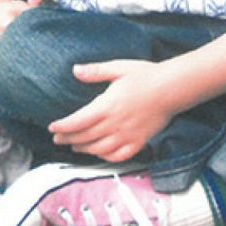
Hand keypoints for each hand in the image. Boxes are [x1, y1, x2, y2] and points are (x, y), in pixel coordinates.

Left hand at [48, 60, 173, 162]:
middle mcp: (115, 124)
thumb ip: (96, 71)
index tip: (52, 128)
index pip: (78, 121)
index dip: (63, 127)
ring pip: (99, 149)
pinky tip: (99, 152)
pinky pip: (118, 156)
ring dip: (83, 149)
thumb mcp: (119, 68)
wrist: (172, 88)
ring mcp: (127, 135)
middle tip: (57, 139)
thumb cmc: (146, 75)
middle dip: (68, 138)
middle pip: (85, 137)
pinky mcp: (139, 142)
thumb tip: (75, 70)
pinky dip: (104, 157)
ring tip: (74, 145)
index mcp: (108, 105)